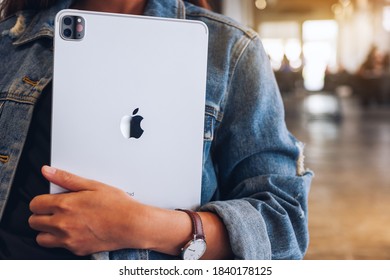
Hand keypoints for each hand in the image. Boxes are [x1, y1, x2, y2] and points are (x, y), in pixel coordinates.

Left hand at [29, 166, 150, 255]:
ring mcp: (68, 239)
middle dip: (41, 215)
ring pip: (41, 238)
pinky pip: (59, 247)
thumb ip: (66, 179)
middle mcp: (63, 224)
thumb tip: (48, 171)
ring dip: (47, 230)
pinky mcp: (76, 250)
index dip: (40, 201)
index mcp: (65, 205)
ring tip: (61, 223)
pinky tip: (76, 231)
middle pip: (33, 222)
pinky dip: (63, 240)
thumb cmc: (117, 205)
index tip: (48, 201)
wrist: (131, 225)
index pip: (35, 204)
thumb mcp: (92, 185)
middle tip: (55, 211)